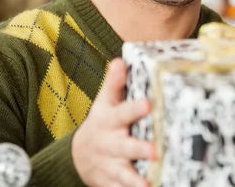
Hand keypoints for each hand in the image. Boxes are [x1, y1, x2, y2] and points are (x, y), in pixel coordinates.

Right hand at [72, 58, 155, 186]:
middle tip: (154, 150)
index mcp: (110, 121)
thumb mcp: (105, 102)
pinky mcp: (113, 183)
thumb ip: (114, 83)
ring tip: (147, 184)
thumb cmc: (102, 123)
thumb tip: (120, 60)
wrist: (80, 155)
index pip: (123, 113)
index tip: (148, 104)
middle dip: (138, 149)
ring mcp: (112, 165)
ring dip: (135, 179)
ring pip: (124, 173)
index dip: (135, 109)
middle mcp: (111, 144)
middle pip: (125, 147)